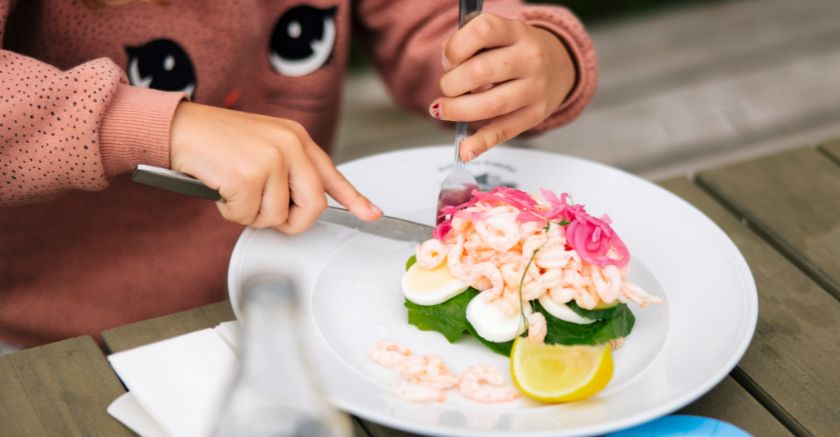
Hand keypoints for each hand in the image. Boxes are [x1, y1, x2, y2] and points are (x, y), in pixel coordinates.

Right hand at [169, 102, 380, 233]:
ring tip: (234, 189)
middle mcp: (290, 146)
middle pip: (313, 205)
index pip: (332, 174)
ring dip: (251, 214)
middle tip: (267, 215)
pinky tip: (220, 189)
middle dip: (291, 221)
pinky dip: (230, 212)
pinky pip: (247, 216)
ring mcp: (271, 160)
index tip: (372, 214)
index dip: (354, 199)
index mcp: (296, 138)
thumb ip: (287, 169)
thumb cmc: (216, 140)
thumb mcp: (263, 145)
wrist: (178, 128)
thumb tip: (300, 205)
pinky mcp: (248, 176)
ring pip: (276, 217)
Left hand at [430, 13, 575, 160]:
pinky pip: (503, 131)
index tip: (447, 60)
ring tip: (443, 109)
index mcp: (517, 32)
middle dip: (451, 83)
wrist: (561, 64)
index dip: (455, 47)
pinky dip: (481, 143)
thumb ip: (472, 44)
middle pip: (480, 72)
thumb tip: (448, 69)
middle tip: (446, 87)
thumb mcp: (501, 34)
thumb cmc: (518, 50)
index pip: (483, 31)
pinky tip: (465, 150)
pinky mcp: (535, 115)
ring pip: (490, 105)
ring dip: (458, 110)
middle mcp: (530, 58)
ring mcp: (535, 89)